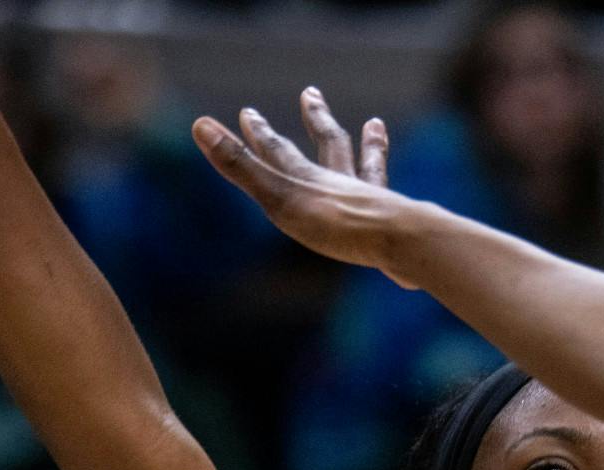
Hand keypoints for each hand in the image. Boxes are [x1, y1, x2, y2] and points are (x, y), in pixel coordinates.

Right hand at [191, 90, 414, 285]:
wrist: (398, 241)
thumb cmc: (336, 224)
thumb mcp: (279, 198)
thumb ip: (242, 167)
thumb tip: (200, 125)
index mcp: (307, 180)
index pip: (278, 151)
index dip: (259, 134)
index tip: (247, 113)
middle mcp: (338, 182)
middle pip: (326, 144)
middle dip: (314, 120)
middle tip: (311, 94)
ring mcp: (369, 199)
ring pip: (365, 165)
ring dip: (367, 144)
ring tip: (375, 124)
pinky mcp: (393, 221)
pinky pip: (393, 199)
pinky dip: (400, 192)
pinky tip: (404, 196)